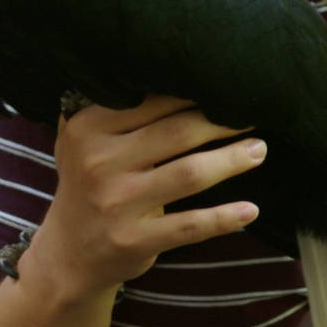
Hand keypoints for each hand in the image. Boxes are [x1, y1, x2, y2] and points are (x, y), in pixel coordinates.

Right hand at [27, 95, 261, 300]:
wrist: (68, 253)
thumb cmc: (88, 185)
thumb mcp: (84, 142)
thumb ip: (116, 111)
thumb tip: (176, 74)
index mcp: (88, 129)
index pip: (152, 101)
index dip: (194, 94)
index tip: (224, 88)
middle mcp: (99, 163)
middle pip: (177, 132)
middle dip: (222, 122)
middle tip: (252, 116)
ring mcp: (117, 204)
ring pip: (189, 173)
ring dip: (232, 160)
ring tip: (258, 150)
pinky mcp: (134, 240)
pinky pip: (190, 225)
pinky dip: (224, 217)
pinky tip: (250, 209)